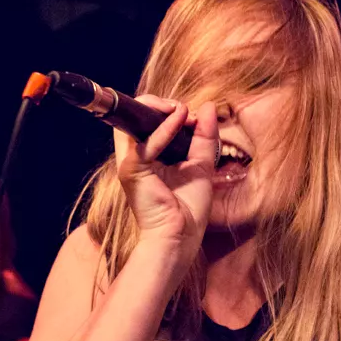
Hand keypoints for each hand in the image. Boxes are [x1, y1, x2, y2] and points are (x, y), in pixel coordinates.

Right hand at [114, 96, 218, 258]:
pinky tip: (181, 117)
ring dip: (157, 107)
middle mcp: (136, 156)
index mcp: (150, 156)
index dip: (165, 110)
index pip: (146, 121)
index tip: (192, 116)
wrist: (181, 236)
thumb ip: (205, 136)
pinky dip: (164, 128)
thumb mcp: (201, 164)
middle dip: (159, 104)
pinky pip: (146, 143)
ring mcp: (131, 163)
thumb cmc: (189, 208)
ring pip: (133, 121)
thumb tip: (209, 107)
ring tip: (180, 109)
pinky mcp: (133, 171)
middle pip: (136, 116)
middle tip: (183, 109)